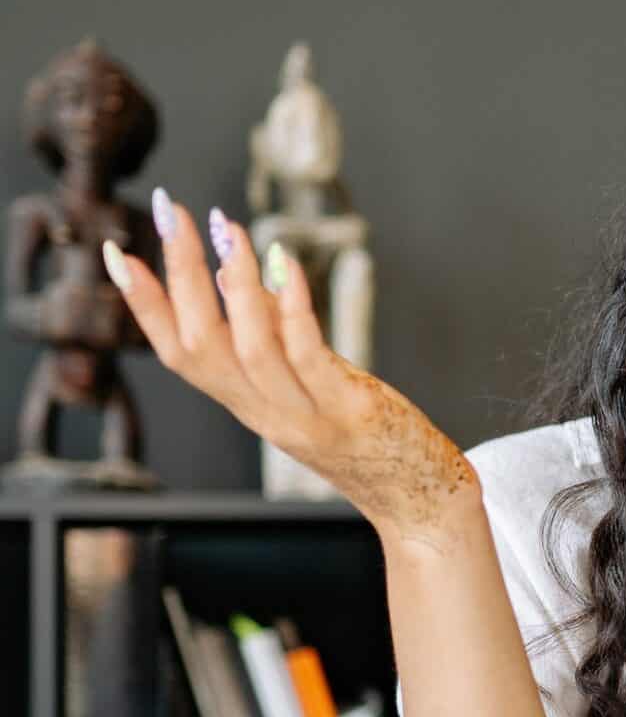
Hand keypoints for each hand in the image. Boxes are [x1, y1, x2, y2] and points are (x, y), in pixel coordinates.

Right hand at [103, 191, 478, 542]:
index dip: (144, 306)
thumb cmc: (362, 436)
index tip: (117, 254)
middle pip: (200, 344)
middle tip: (173, 215)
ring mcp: (303, 415)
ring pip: (248, 349)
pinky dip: (292, 311)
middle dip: (180, 276)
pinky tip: (287, 267)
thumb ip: (265, 340)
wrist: (417, 500)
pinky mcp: (347, 411)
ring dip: (235, 285)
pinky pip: (308, 357)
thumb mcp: (300, 386)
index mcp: (246, 404)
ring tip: (229, 230)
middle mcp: (263, 413)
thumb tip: (229, 276)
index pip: (177, 354)